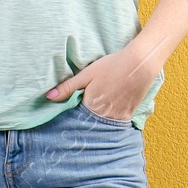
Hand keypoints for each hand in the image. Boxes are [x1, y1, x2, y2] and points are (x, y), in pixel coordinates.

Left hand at [44, 42, 159, 120]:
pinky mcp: (128, 115)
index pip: (76, 117)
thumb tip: (47, 97)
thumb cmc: (111, 66)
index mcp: (90, 106)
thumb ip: (68, 87)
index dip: (74, 112)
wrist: (139, 64)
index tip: (73, 108)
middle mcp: (103, 115)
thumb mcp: (87, 74)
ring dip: (99, 118)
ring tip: (100, 104)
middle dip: (86, 117)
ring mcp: (117, 117)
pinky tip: (111, 106)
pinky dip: (111, 117)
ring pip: (102, 123)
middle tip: (89, 104)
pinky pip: (115, 122)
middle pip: (90, 121)